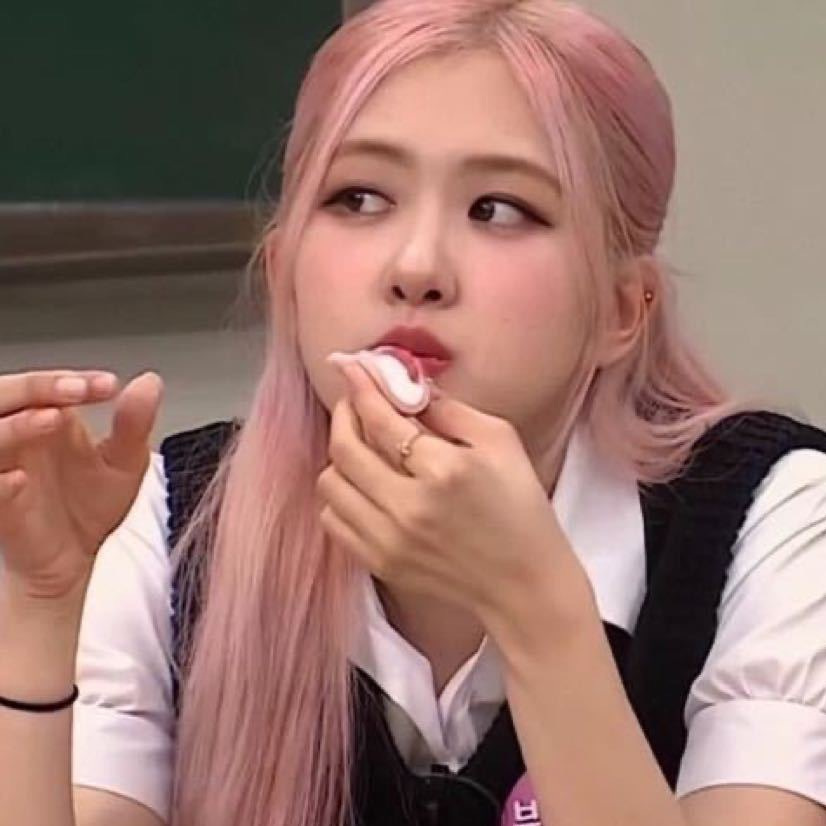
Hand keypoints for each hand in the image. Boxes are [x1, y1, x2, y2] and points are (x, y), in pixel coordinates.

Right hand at [0, 369, 162, 601]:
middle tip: (76, 389)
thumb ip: (134, 423)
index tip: (108, 386)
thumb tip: (150, 382)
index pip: (48, 385)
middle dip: (38, 386)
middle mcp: (17, 437)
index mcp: (46, 418)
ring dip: (15, 425)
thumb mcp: (125, 462)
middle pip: (5, 396)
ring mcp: (2, 469)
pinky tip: (17, 479)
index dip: (72, 380)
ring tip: (53, 418)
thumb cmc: (88, 506)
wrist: (72, 559)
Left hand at [316, 359, 569, 617]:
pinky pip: (333, 520)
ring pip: (331, 484)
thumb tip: (406, 383)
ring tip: (362, 445)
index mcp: (444, 470)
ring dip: (340, 456)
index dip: (361, 387)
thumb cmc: (520, 507)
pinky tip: (363, 485)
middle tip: (355, 401)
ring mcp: (389, 540)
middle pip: (344, 449)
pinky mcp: (380, 564)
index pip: (382, 419)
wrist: (524, 584)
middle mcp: (409, 507)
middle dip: (344, 413)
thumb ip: (449, 408)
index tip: (352, 366)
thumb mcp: (500, 441)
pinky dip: (340, 495)